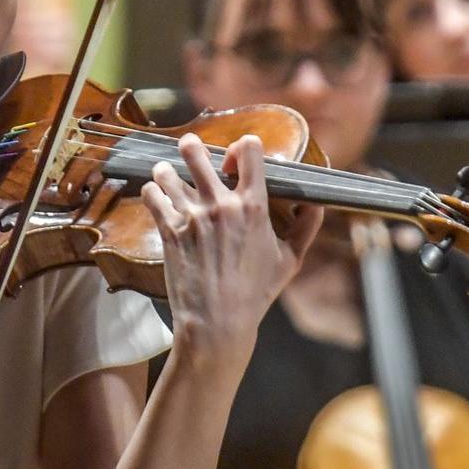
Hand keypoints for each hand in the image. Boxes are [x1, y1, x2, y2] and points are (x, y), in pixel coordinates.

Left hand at [141, 134, 323, 351]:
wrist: (217, 322)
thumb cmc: (255, 293)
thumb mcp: (290, 260)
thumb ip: (306, 227)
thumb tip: (317, 204)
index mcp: (253, 206)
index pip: (248, 151)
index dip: (242, 146)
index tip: (235, 156)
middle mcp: (221, 205)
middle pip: (196, 153)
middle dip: (191, 147)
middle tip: (189, 148)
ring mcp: (192, 217)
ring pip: (168, 172)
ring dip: (167, 171)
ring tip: (168, 175)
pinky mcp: (170, 231)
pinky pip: (152, 195)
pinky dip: (152, 192)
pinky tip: (156, 196)